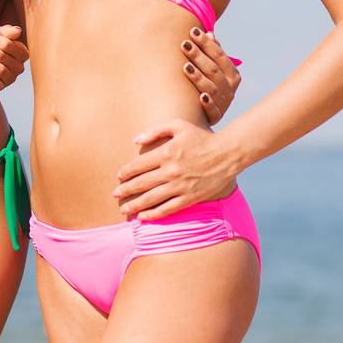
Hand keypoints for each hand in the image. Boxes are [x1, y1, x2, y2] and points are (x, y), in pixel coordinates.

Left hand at [113, 118, 240, 220]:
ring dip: (134, 205)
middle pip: (141, 184)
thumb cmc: (202, 137)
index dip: (126, 173)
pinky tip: (143, 216)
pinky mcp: (190, 198)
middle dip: (125, 190)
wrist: (227, 154)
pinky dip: (153, 214)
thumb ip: (155, 130)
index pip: (138, 166)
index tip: (119, 177)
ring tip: (124, 209)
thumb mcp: (178, 125)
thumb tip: (135, 140)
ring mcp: (180, 186)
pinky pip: (167, 209)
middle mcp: (171, 171)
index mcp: (166, 153)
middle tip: (115, 194)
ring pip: (151, 199)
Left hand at [179, 26, 241, 123]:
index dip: (207, 44)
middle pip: (214, 70)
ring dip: (199, 77)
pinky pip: (212, 111)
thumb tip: (209, 33)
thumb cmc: (210, 84)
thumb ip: (213, 52)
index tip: (193, 32)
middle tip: (185, 44)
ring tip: (186, 67)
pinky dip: (208, 104)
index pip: (220, 55)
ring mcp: (223, 103)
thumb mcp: (214, 69)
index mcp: (232, 74)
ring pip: (211, 88)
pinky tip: (201, 96)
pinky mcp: (215, 117)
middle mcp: (230, 88)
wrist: (208, 115)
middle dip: (199, 56)